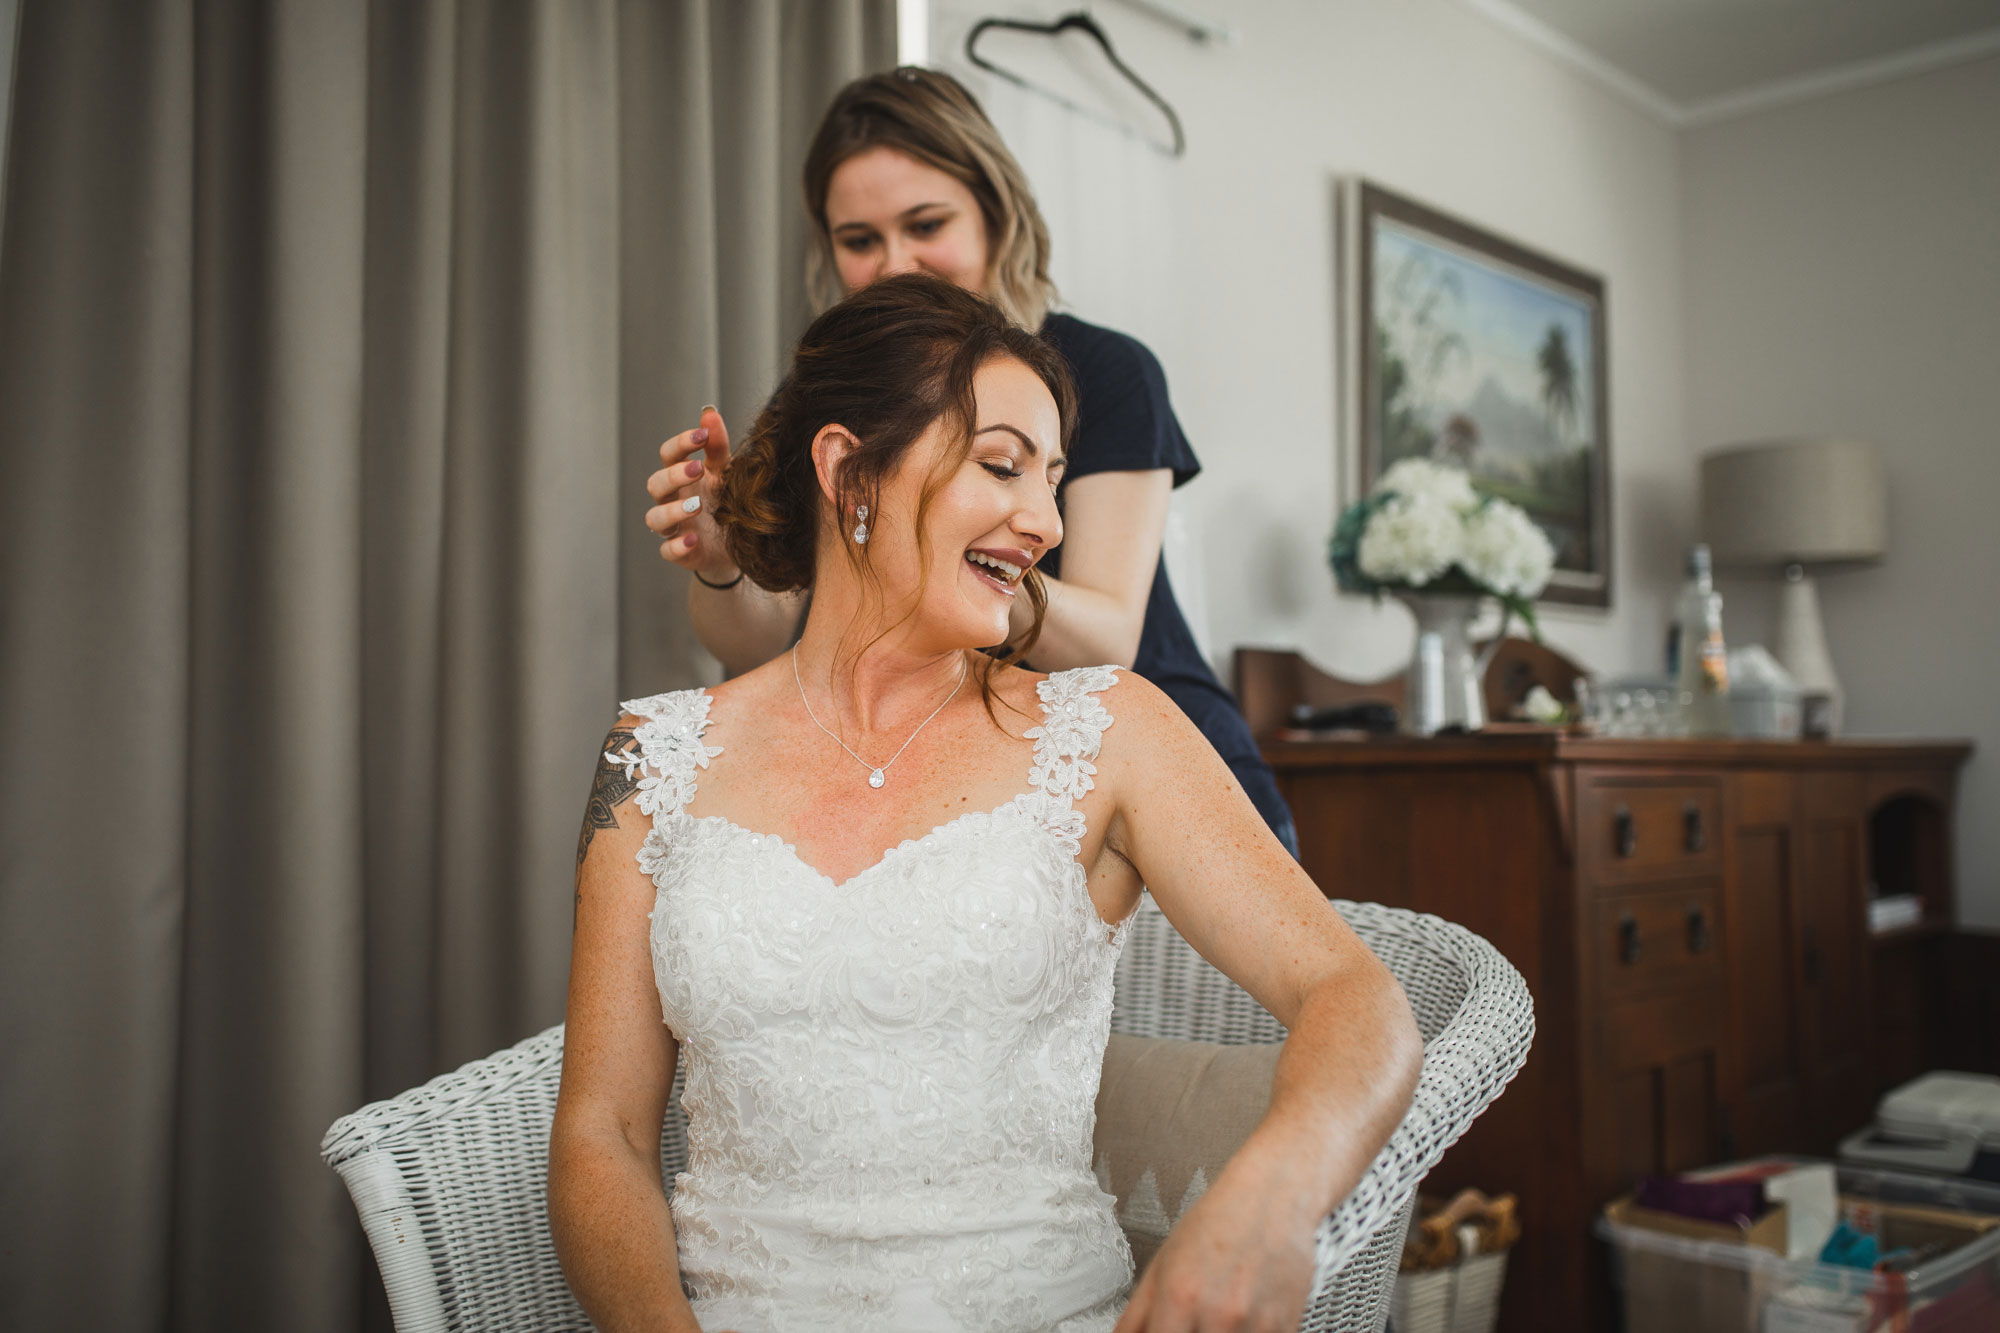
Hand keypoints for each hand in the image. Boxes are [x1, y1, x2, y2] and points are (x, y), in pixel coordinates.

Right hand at [645, 407, 735, 578]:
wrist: (742, 543)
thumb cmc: (728, 500)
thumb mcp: (726, 471)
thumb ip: (717, 446)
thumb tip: (709, 412)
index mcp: (682, 476)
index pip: (668, 455)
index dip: (680, 444)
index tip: (701, 436)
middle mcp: (672, 500)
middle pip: (655, 485)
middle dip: (673, 476)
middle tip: (697, 469)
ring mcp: (674, 527)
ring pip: (654, 519)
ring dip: (672, 510)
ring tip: (696, 505)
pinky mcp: (680, 553)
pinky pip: (667, 551)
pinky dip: (677, 546)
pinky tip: (694, 540)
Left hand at [1114, 1169, 1316, 1332]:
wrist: (1274, 1194)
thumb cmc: (1218, 1221)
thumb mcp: (1163, 1262)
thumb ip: (1136, 1314)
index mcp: (1180, 1296)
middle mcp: (1218, 1314)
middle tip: (1188, 1322)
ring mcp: (1255, 1323)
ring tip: (1215, 1315)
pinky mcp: (1285, 1326)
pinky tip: (1242, 1316)